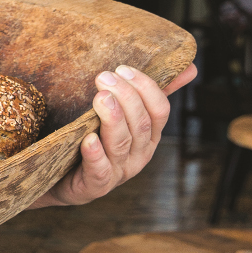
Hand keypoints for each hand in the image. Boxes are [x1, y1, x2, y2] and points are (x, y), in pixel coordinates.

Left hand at [38, 63, 195, 206]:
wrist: (63, 178)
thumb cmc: (96, 139)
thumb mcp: (125, 115)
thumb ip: (151, 93)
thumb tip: (189, 68)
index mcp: (149, 136)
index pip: (159, 110)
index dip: (145, 88)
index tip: (123, 69)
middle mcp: (139, 154)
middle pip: (141, 124)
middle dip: (126, 97)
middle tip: (105, 77)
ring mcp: (119, 171)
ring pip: (122, 143)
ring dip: (113, 118)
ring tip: (100, 97)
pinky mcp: (95, 184)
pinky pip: (99, 170)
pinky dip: (95, 154)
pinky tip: (88, 139)